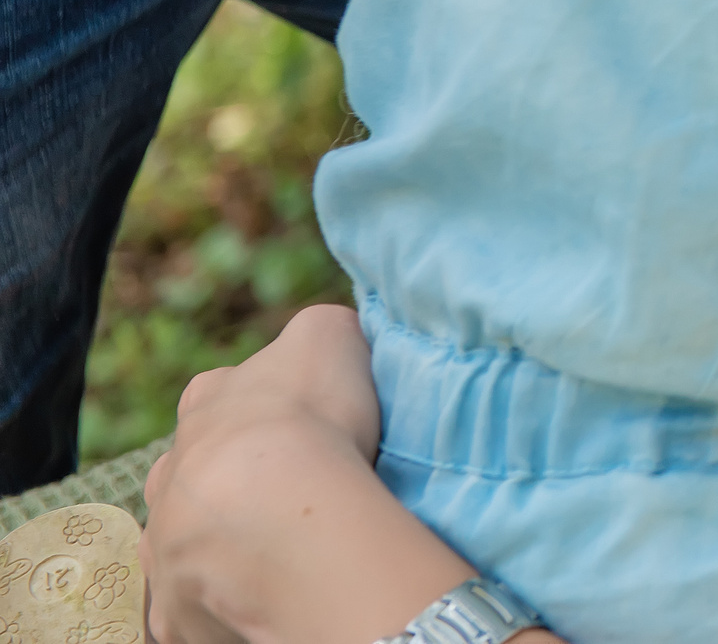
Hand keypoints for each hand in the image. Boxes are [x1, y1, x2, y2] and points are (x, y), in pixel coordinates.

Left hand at [142, 306, 486, 643]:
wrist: (275, 510)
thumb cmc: (308, 415)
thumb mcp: (329, 335)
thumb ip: (322, 333)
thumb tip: (327, 338)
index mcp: (205, 403)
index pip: (220, 395)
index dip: (260, 409)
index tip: (300, 426)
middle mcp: (170, 471)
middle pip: (195, 471)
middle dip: (230, 481)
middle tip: (290, 494)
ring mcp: (164, 542)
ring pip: (185, 539)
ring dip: (218, 541)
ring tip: (276, 550)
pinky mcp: (173, 608)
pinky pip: (191, 605)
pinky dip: (218, 600)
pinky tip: (258, 595)